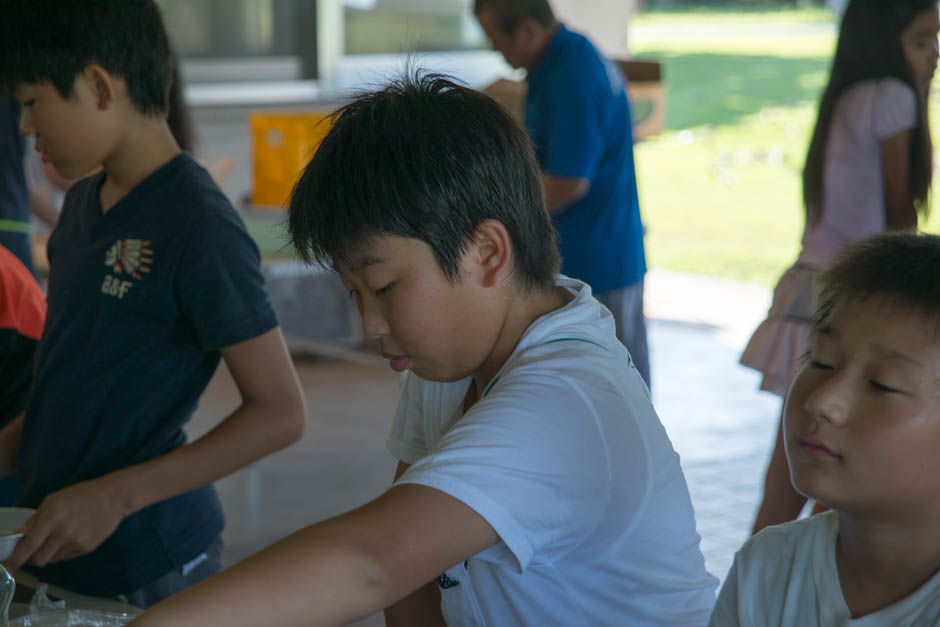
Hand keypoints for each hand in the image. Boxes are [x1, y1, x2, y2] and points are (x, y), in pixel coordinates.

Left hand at [4, 477, 129, 570]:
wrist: (114, 498)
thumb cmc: (82, 494)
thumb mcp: (55, 499)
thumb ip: (36, 518)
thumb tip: (20, 534)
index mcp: (53, 518)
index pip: (28, 546)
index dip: (15, 559)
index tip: (8, 567)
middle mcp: (63, 534)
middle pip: (39, 560)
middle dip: (33, 558)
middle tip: (35, 550)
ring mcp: (76, 543)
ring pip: (53, 560)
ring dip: (50, 553)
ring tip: (60, 537)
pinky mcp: (86, 548)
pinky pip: (67, 557)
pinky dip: (64, 551)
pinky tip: (73, 536)